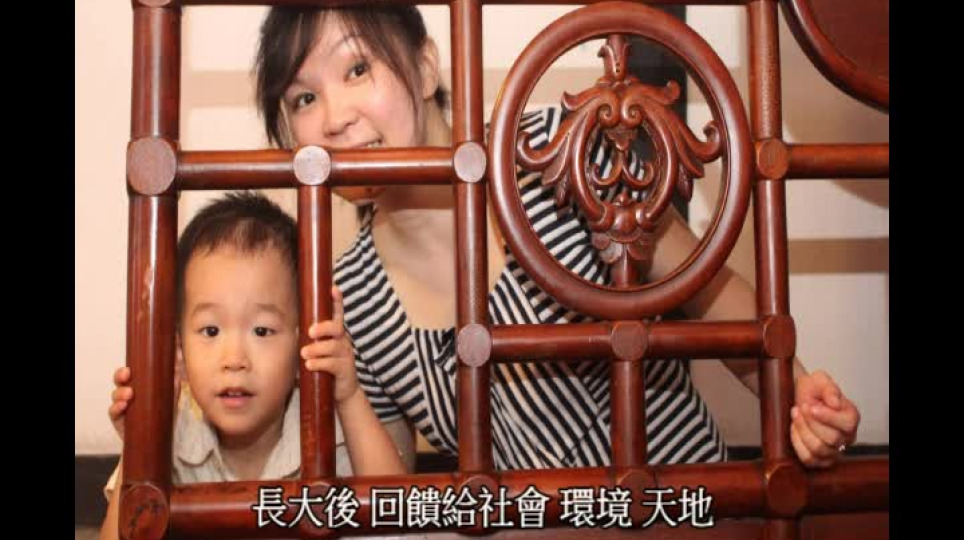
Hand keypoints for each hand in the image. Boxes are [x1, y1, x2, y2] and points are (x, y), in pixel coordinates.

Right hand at [107, 351, 183, 439]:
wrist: (159, 437)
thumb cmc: (161, 414)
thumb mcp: (169, 398)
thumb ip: (173, 386)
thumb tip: (177, 370)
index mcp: (136, 386)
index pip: (127, 375)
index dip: (124, 371)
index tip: (128, 370)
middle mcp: (127, 394)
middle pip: (118, 382)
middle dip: (120, 377)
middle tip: (126, 376)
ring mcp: (121, 407)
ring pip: (115, 396)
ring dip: (120, 393)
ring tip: (129, 394)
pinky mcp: (118, 420)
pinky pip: (113, 413)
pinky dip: (116, 408)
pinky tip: (123, 406)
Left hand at [301, 286, 358, 402]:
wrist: (342, 391)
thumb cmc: (325, 367)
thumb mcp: (318, 350)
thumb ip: (307, 340)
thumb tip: (282, 328)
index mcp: (336, 333)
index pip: (337, 314)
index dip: (337, 301)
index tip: (333, 289)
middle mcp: (343, 341)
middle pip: (337, 328)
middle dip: (324, 327)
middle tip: (310, 332)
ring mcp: (346, 355)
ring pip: (333, 347)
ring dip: (317, 349)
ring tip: (305, 354)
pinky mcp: (345, 370)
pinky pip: (332, 364)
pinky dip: (319, 363)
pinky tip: (310, 365)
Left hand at [790, 370, 859, 467]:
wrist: (796, 398)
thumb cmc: (811, 390)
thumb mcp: (819, 380)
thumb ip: (829, 388)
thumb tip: (835, 403)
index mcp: (851, 417)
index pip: (847, 424)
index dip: (828, 417)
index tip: (811, 407)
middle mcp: (846, 437)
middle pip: (832, 438)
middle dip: (811, 422)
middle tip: (800, 407)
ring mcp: (834, 451)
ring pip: (819, 449)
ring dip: (802, 431)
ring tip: (795, 414)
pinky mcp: (819, 460)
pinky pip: (809, 459)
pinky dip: (797, 443)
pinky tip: (794, 429)